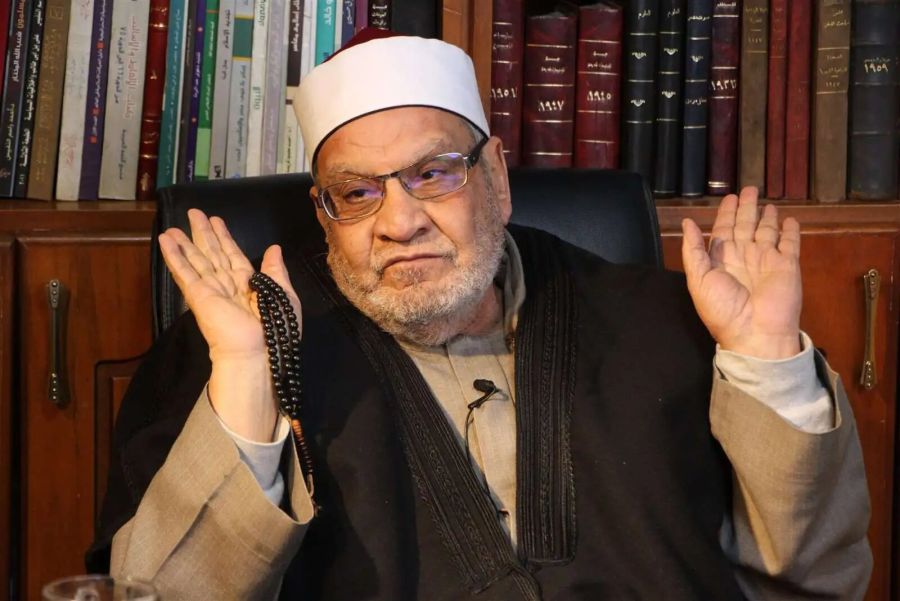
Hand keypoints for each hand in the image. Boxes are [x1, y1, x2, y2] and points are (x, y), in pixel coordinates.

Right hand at [158, 209, 301, 439]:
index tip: (216, 220)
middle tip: (193, 212)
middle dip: (203, 233)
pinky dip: (174, 256)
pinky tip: (165, 241)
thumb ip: (276, 270)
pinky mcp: (198, 295)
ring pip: (196, 260)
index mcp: (249, 283)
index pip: (233, 255)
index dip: (224, 237)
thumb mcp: (285, 293)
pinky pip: (185, 272)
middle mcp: (228, 284)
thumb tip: (274, 248)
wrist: (259, 352)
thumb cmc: (276, 326)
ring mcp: (211, 289)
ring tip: (172, 225)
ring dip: (184, 242)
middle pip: (213, 253)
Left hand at [681, 187, 801, 359]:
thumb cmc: (723, 308)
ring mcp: (767, 260)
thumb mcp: (698, 279)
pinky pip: (790, 243)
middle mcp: (744, 257)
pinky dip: (789, 231)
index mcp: (722, 261)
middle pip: (745, 226)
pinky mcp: (788, 265)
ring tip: (766, 202)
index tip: (730, 198)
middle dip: (747, 208)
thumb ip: (693, 250)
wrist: (755, 332)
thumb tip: (687, 222)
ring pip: (766, 231)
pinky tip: (789, 220)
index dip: (726, 215)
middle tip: (749, 189)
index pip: (724, 231)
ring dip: (766, 217)